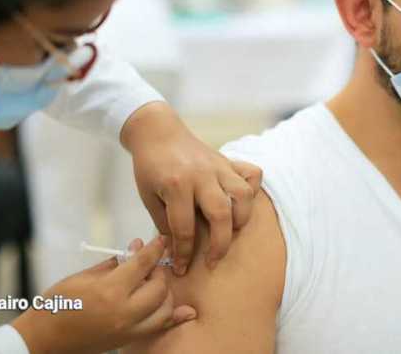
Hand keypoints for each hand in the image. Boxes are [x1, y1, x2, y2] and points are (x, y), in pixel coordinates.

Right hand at [11, 236, 194, 353]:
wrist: (44, 338)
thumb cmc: (58, 303)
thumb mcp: (83, 276)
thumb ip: (113, 264)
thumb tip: (133, 251)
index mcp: (110, 291)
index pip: (143, 265)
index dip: (154, 249)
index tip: (161, 239)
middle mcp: (124, 312)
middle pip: (159, 286)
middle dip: (157, 270)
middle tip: (147, 262)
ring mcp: (128, 329)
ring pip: (164, 308)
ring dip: (163, 291)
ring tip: (151, 281)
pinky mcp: (128, 340)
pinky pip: (159, 328)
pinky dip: (174, 318)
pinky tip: (187, 311)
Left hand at [121, 102, 262, 274]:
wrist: (157, 132)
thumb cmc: (149, 166)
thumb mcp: (148, 197)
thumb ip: (165, 223)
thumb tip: (177, 250)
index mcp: (176, 185)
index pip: (184, 228)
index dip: (183, 253)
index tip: (182, 268)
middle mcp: (201, 176)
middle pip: (220, 214)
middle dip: (219, 244)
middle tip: (213, 261)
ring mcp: (218, 166)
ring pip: (242, 195)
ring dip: (241, 219)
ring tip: (230, 232)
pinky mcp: (227, 161)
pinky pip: (252, 173)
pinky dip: (253, 189)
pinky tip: (242, 202)